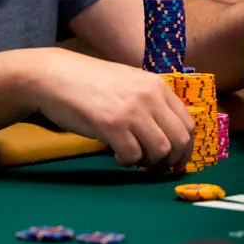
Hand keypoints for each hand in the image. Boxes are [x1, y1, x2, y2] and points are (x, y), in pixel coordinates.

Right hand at [29, 49, 194, 170]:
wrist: (55, 76)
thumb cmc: (89, 82)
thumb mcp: (128, 83)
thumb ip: (149, 103)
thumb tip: (167, 136)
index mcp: (157, 85)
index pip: (188, 123)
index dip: (186, 149)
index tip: (175, 162)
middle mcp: (149, 96)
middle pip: (179, 140)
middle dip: (171, 160)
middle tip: (155, 168)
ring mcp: (132, 110)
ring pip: (160, 150)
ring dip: (149, 163)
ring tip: (132, 158)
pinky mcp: (112, 124)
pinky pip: (133, 155)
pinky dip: (127, 161)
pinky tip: (115, 154)